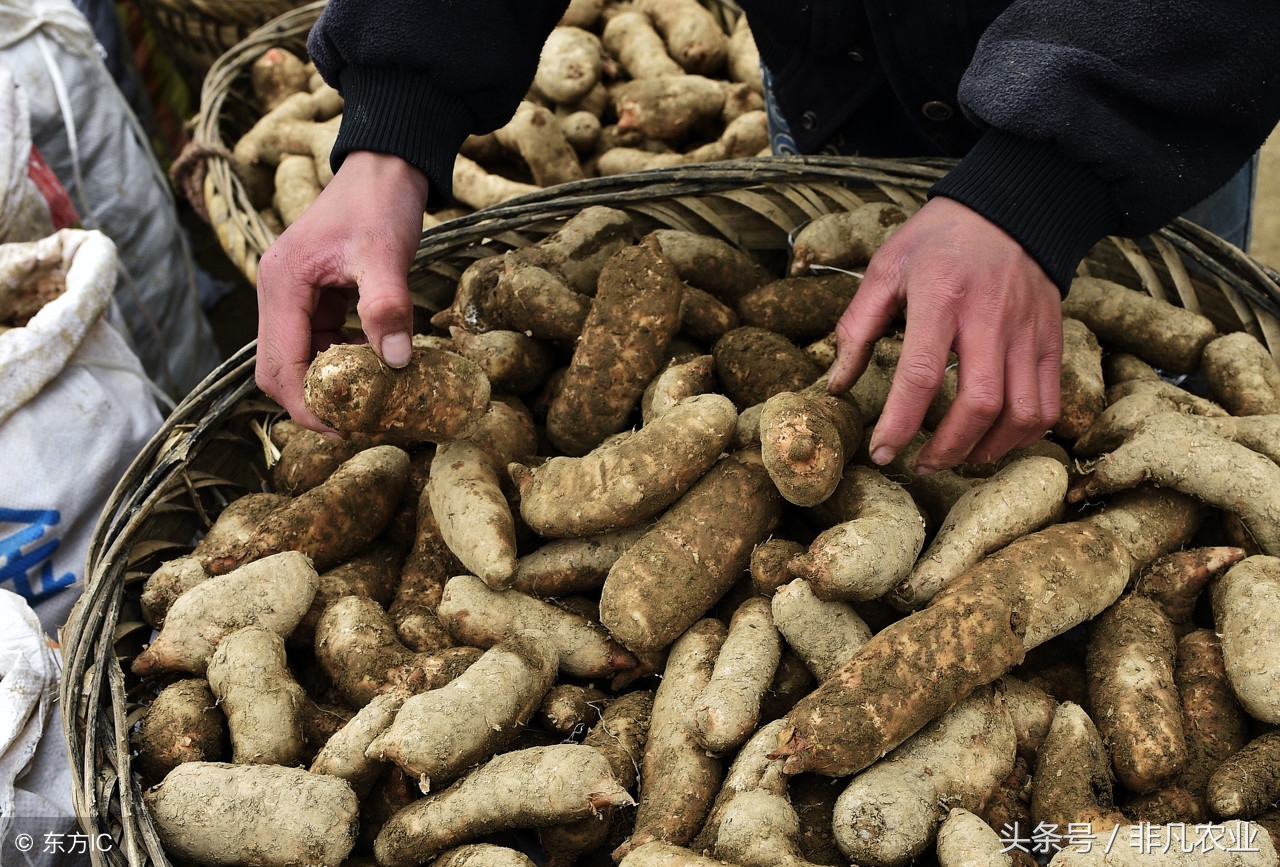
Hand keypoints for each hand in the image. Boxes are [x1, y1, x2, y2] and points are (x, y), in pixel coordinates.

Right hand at [255, 151, 430, 431]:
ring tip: (368, 400)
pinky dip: (338, 359)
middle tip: (356, 424)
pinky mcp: (311, 293)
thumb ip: (387, 306)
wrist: (384, 164)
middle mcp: (276, 291)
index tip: (344, 429)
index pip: (280, 366)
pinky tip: (372, 362)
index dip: (307, 405)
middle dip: (310, 402)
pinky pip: (316, 340)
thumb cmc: (381, 202)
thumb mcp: (387, 253)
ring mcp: (291, 293)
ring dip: (326, 382)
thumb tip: (394, 362)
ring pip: (296, 358)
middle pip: (276, 369)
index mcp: (282, 284)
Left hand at [827, 196, 1062, 473]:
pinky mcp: (1052, 339)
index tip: (882, 452)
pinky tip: (994, 439)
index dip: (900, 423)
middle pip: (980, 404)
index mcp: (941, 297)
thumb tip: (836, 384)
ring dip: (988, 449)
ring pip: (1021, 412)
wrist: (1012, 207)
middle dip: (947, 448)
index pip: (922, 375)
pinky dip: (1023, 434)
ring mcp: (1027, 331)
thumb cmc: (939, 239)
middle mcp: (990, 318)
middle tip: (922, 464)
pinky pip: (1047, 402)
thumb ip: (856, 327)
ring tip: (958, 458)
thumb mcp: (885, 268)